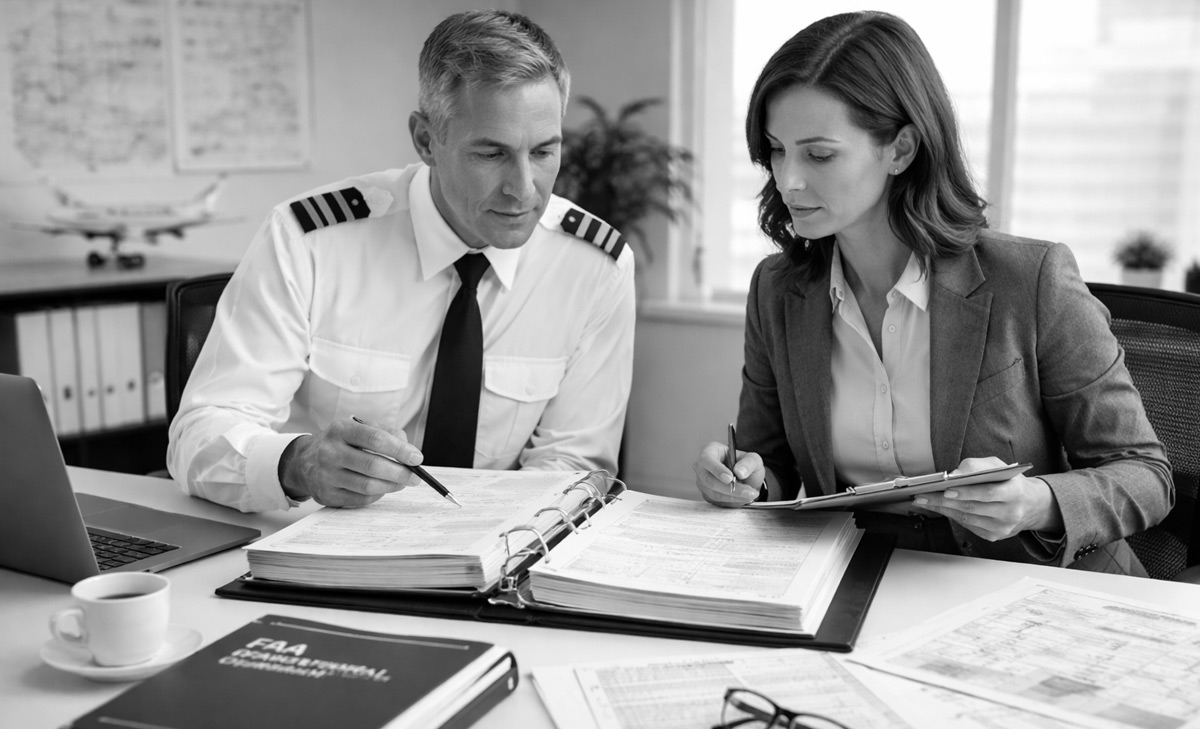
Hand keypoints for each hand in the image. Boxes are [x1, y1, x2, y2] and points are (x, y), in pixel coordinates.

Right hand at [277, 418, 422, 506]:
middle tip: (414, 476)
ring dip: (391, 486)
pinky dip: (377, 496)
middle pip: (373, 465)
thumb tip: (409, 450)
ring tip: (401, 482)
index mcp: (340, 430)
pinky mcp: (326, 495)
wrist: (303, 461)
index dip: (400, 450)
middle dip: (400, 472)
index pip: (375, 439)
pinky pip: (360, 500)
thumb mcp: (358, 429)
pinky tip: (382, 489)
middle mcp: (330, 452)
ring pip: (367, 486)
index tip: (417, 458)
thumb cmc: (340, 443)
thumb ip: (386, 434)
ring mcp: (326, 475)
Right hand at [693, 441, 763, 507]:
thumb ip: (749, 463)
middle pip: (709, 480)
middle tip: (747, 491)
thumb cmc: (745, 464)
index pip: (707, 460)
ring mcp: (703, 482)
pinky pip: (718, 501)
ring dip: (734, 496)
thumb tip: (739, 471)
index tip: (730, 478)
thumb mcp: (753, 459)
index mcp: (710, 451)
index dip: (717, 470)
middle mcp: (702, 467)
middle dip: (729, 488)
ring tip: (751, 494)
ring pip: (714, 493)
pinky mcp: (707, 495)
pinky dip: (732, 501)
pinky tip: (744, 497)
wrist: (746, 479)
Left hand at [912, 456, 1062, 540]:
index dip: (967, 492)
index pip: (988, 493)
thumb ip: (977, 466)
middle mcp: (1010, 513)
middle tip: (922, 495)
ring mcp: (1002, 527)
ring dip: (942, 509)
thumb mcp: (998, 466)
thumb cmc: (1009, 482)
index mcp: (1015, 492)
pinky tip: (937, 507)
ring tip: (923, 500)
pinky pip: (966, 526)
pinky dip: (949, 515)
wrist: (1030, 505)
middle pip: (972, 508)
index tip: (946, 489)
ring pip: (966, 518)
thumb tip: (954, 475)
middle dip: (943, 501)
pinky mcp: (994, 536)